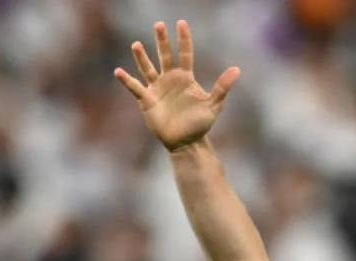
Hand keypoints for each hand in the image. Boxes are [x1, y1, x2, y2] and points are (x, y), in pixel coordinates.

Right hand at [114, 20, 239, 151]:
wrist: (186, 142)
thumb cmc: (200, 124)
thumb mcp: (214, 105)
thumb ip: (222, 87)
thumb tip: (237, 70)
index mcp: (186, 78)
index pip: (185, 54)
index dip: (183, 39)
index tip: (181, 23)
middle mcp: (170, 80)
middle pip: (165, 56)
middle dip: (162, 41)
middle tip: (159, 25)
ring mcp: (157, 89)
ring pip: (148, 68)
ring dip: (142, 57)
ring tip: (137, 44)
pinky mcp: (147, 100)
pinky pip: (135, 87)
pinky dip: (127, 80)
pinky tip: (119, 72)